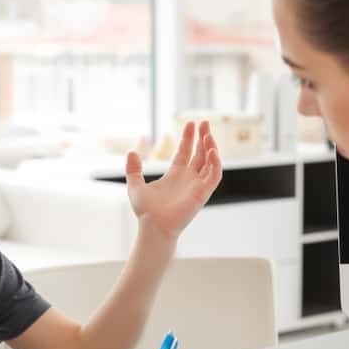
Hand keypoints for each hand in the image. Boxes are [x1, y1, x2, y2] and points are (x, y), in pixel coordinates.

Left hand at [125, 121, 221, 239]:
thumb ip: (133, 169)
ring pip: (210, 162)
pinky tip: (212, 151)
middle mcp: (188, 178)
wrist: (153, 226)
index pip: (186, 152)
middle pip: (200, 154)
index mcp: (175, 175)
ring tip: (208, 133)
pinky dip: (216, 163)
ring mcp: (197, 185)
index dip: (188, 138)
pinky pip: (214, 176)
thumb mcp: (135, 185)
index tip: (190, 123)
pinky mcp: (203, 193)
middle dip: (203, 137)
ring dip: (211, 147)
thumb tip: (131, 152)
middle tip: (205, 122)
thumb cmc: (146, 211)